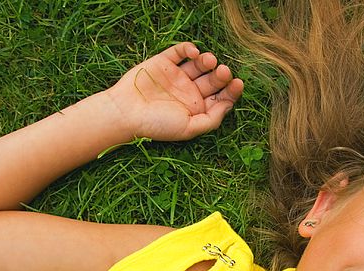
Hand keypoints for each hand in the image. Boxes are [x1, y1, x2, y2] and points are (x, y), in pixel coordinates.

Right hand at [104, 42, 243, 141]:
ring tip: (209, 61)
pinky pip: (180, 52)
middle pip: (213, 80)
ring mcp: (177, 76)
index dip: (232, 90)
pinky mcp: (164, 63)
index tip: (238, 83)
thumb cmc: (157, 125)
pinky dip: (189, 48)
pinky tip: (194, 52)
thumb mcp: (189, 129)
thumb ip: (211, 120)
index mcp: (197, 109)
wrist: (125, 113)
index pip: (221, 97)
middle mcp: (190, 92)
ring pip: (199, 64)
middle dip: (221, 75)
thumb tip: (229, 105)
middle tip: (223, 71)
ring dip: (208, 60)